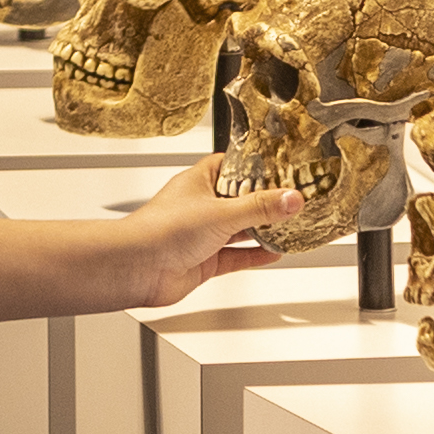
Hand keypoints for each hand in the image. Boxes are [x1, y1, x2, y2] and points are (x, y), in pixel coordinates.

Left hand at [110, 162, 318, 309]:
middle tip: (295, 200)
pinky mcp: (205, 259)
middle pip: (241, 199)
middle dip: (267, 201)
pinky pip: (236, 255)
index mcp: (199, 181)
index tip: (285, 168)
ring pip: (241, 228)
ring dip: (264, 229)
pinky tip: (273, 252)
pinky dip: (255, 254)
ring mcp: (203, 234)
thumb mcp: (221, 213)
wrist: (138, 268)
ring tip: (292, 225)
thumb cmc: (162, 230)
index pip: (234, 166)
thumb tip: (291, 198)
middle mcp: (201, 205)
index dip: (258, 167)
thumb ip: (260, 207)